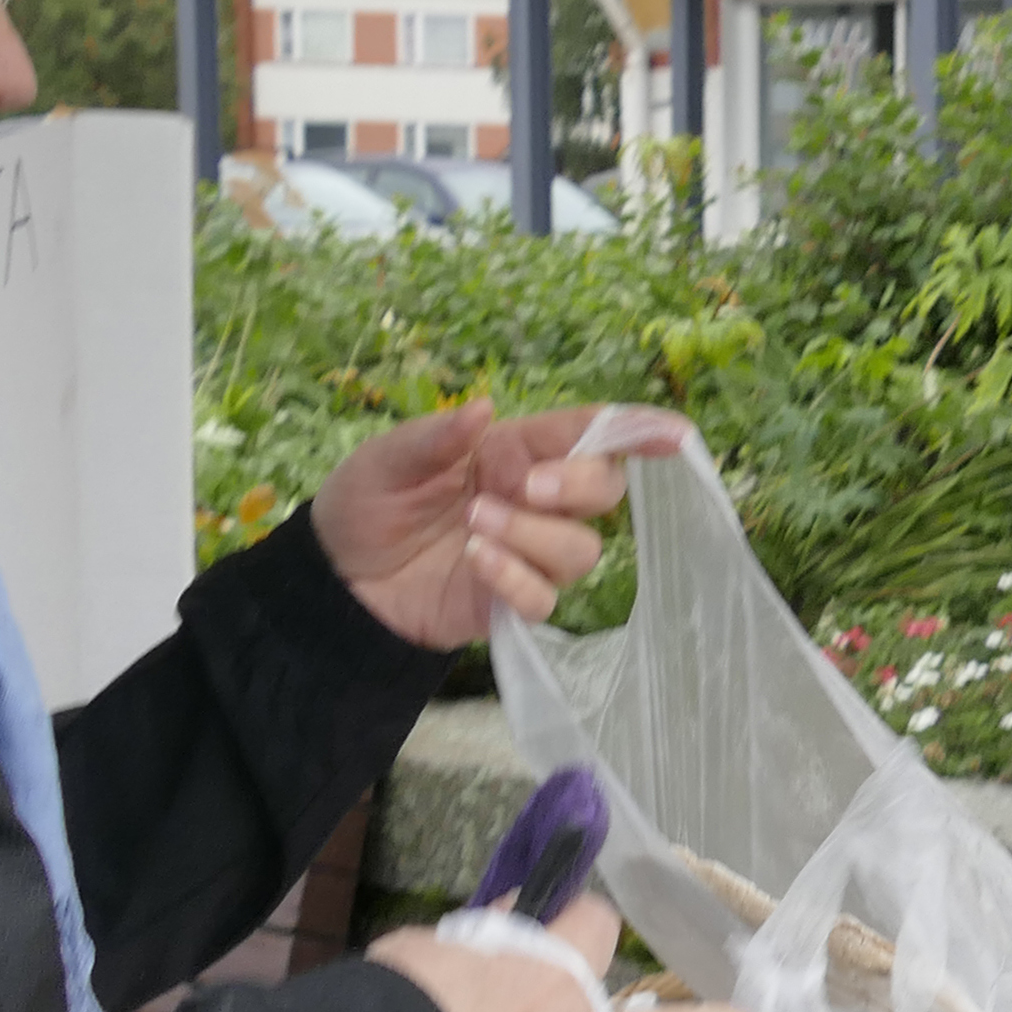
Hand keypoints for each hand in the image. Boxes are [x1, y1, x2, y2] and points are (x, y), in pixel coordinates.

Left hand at [313, 401, 689, 644]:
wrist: (335, 578)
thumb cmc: (366, 505)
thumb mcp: (386, 459)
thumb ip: (436, 437)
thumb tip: (484, 408)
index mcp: (512, 452)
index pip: (589, 435)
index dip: (638, 432)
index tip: (676, 434)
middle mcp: (533, 500)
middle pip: (606, 491)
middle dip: (580, 486)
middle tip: (528, 487)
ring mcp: (527, 554)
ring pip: (582, 549)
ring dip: (534, 535)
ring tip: (472, 529)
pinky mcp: (511, 603)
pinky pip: (545, 598)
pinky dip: (515, 578)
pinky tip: (476, 563)